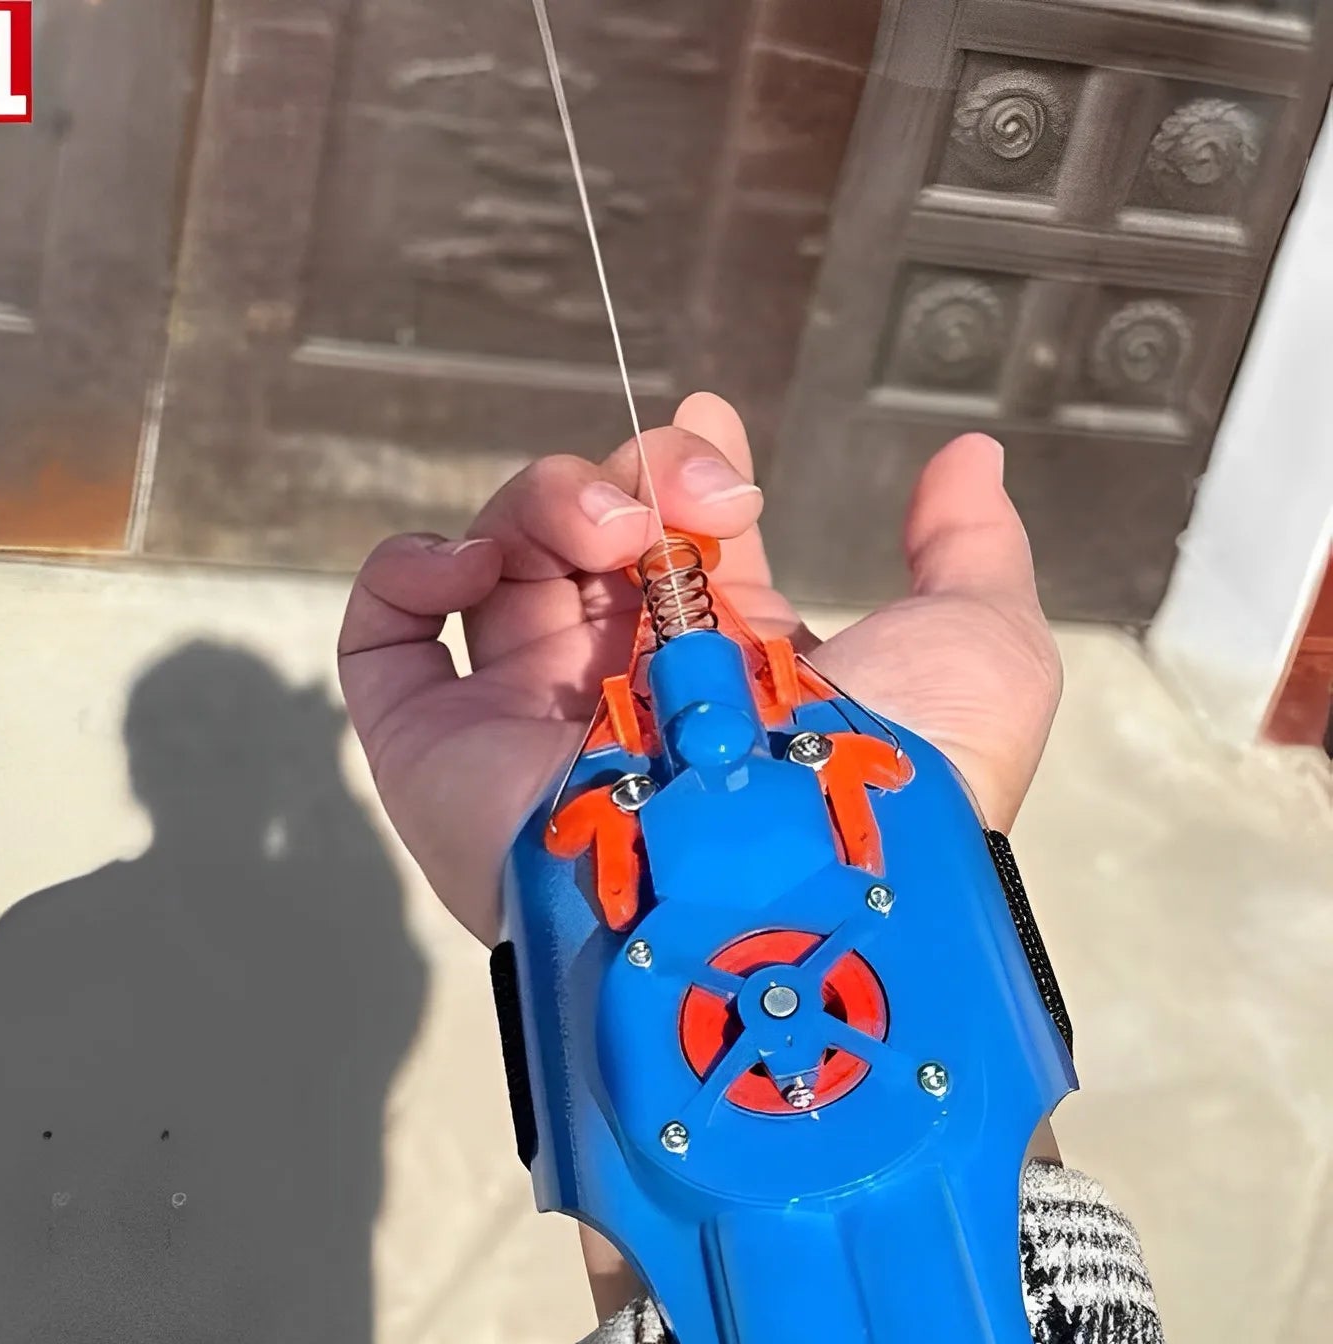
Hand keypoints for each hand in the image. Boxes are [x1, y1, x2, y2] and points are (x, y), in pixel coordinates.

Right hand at [339, 392, 1061, 947]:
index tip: (715, 418)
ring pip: (496, 556)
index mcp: (725, 665)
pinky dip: (405, 569)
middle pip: (585, 531)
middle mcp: (619, 684)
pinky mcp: (440, 746)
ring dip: (546, 501)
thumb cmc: (895, 790)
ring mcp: (522, 712)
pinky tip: (471, 560)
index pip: (678, 546)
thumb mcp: (982, 652)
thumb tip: (966, 460)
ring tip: (613, 535)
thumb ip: (972, 549)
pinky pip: (384, 638)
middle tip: (692, 504)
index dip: (684, 470)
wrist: (784, 902)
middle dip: (638, 474)